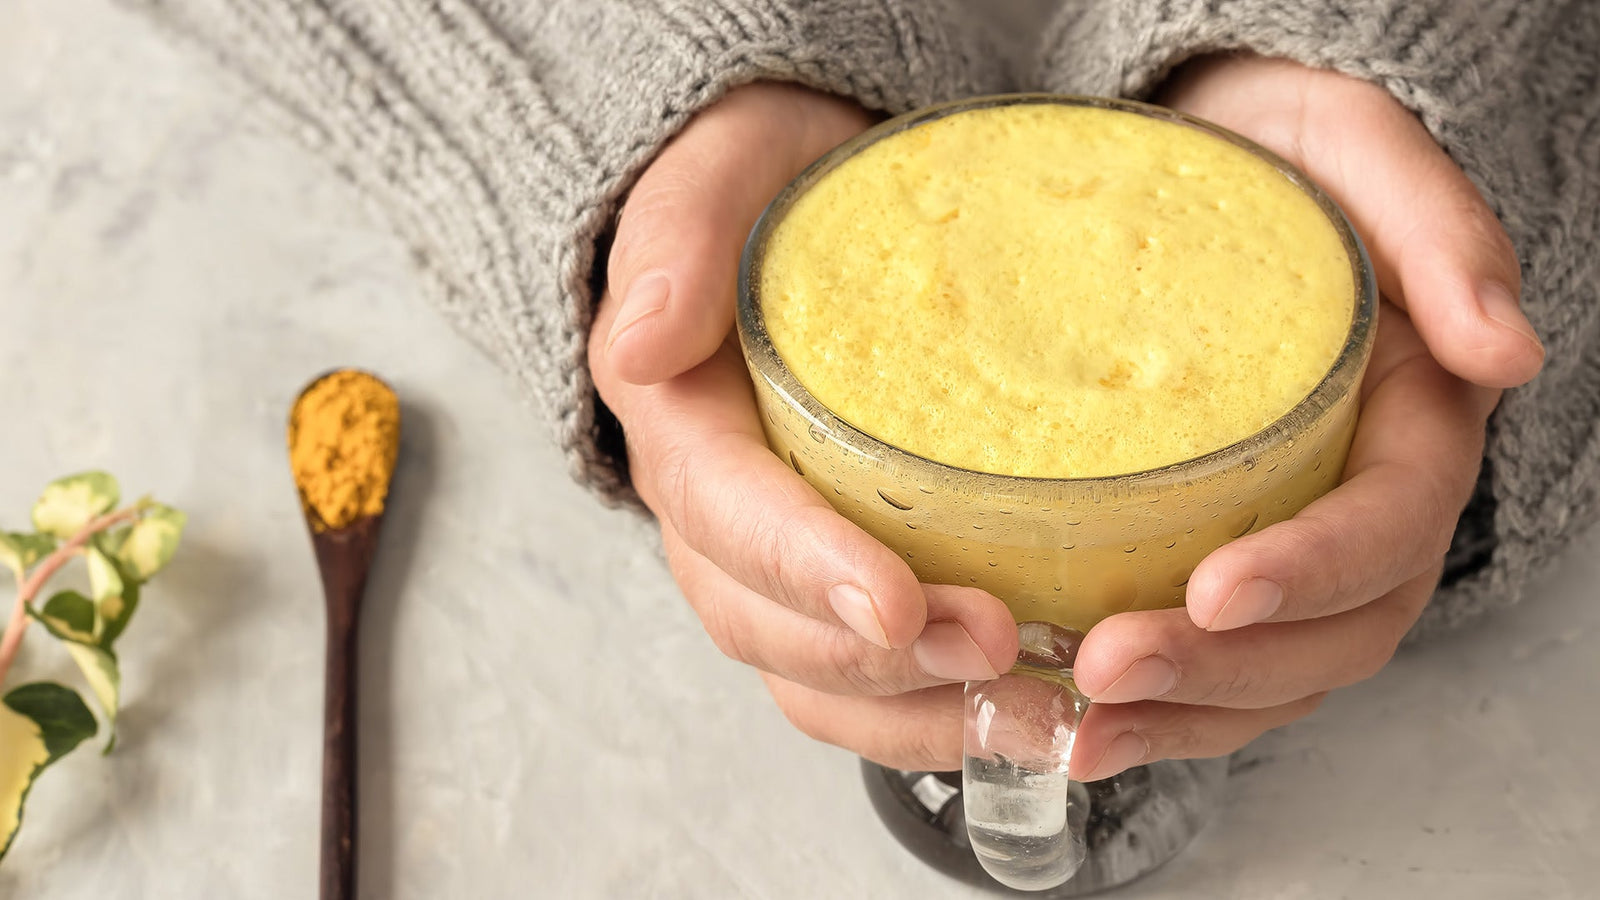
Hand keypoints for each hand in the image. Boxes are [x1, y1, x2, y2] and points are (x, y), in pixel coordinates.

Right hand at [589, 83, 1020, 769]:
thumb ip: (679, 238)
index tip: (895, 603)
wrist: (812, 215)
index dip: (804, 566)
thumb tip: (641, 343)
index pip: (725, 511)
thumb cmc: (778, 188)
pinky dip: (933, 716)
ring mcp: (770, 558)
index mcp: (681, 418)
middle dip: (876, 657)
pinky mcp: (834, 582)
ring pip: (809, 677)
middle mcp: (714, 510)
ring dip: (914, 710)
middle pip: (764, 621)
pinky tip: (1022, 714)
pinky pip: (860, 684)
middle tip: (998, 643)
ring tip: (1035, 711)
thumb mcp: (726, 170)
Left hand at [1063, 55, 1545, 781]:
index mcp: (1415, 419)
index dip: (1312, 570)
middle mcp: (1363, 498)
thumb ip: (1439, 232)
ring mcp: (1296, 536)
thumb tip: (1505, 347)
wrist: (1206, 157)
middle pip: (1336, 631)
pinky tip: (1076, 725)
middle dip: (1226, 668)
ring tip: (1082, 730)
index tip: (1215, 590)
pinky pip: (1217, 660)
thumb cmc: (1279, 154)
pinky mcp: (1220, 548)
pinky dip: (1157, 708)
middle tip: (1106, 669)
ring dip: (1184, 715)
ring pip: (1277, 672)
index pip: (1389, 525)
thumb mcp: (1357, 149)